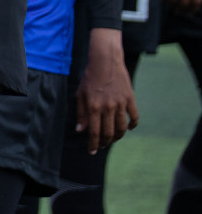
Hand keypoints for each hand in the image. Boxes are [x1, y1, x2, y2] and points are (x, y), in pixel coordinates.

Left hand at [74, 28, 138, 153]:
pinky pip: (134, 117)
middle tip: (101, 146)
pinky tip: (128, 128)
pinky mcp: (130, 99)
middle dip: (104, 143)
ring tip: (113, 139)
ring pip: (122, 128)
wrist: (105, 61)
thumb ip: (81, 113)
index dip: (92, 144)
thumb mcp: (80, 94)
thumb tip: (80, 130)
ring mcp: (120, 104)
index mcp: (93, 107)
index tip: (91, 152)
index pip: (94, 132)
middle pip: (108, 133)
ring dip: (118, 136)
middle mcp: (107, 108)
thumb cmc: (90, 78)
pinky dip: (132, 125)